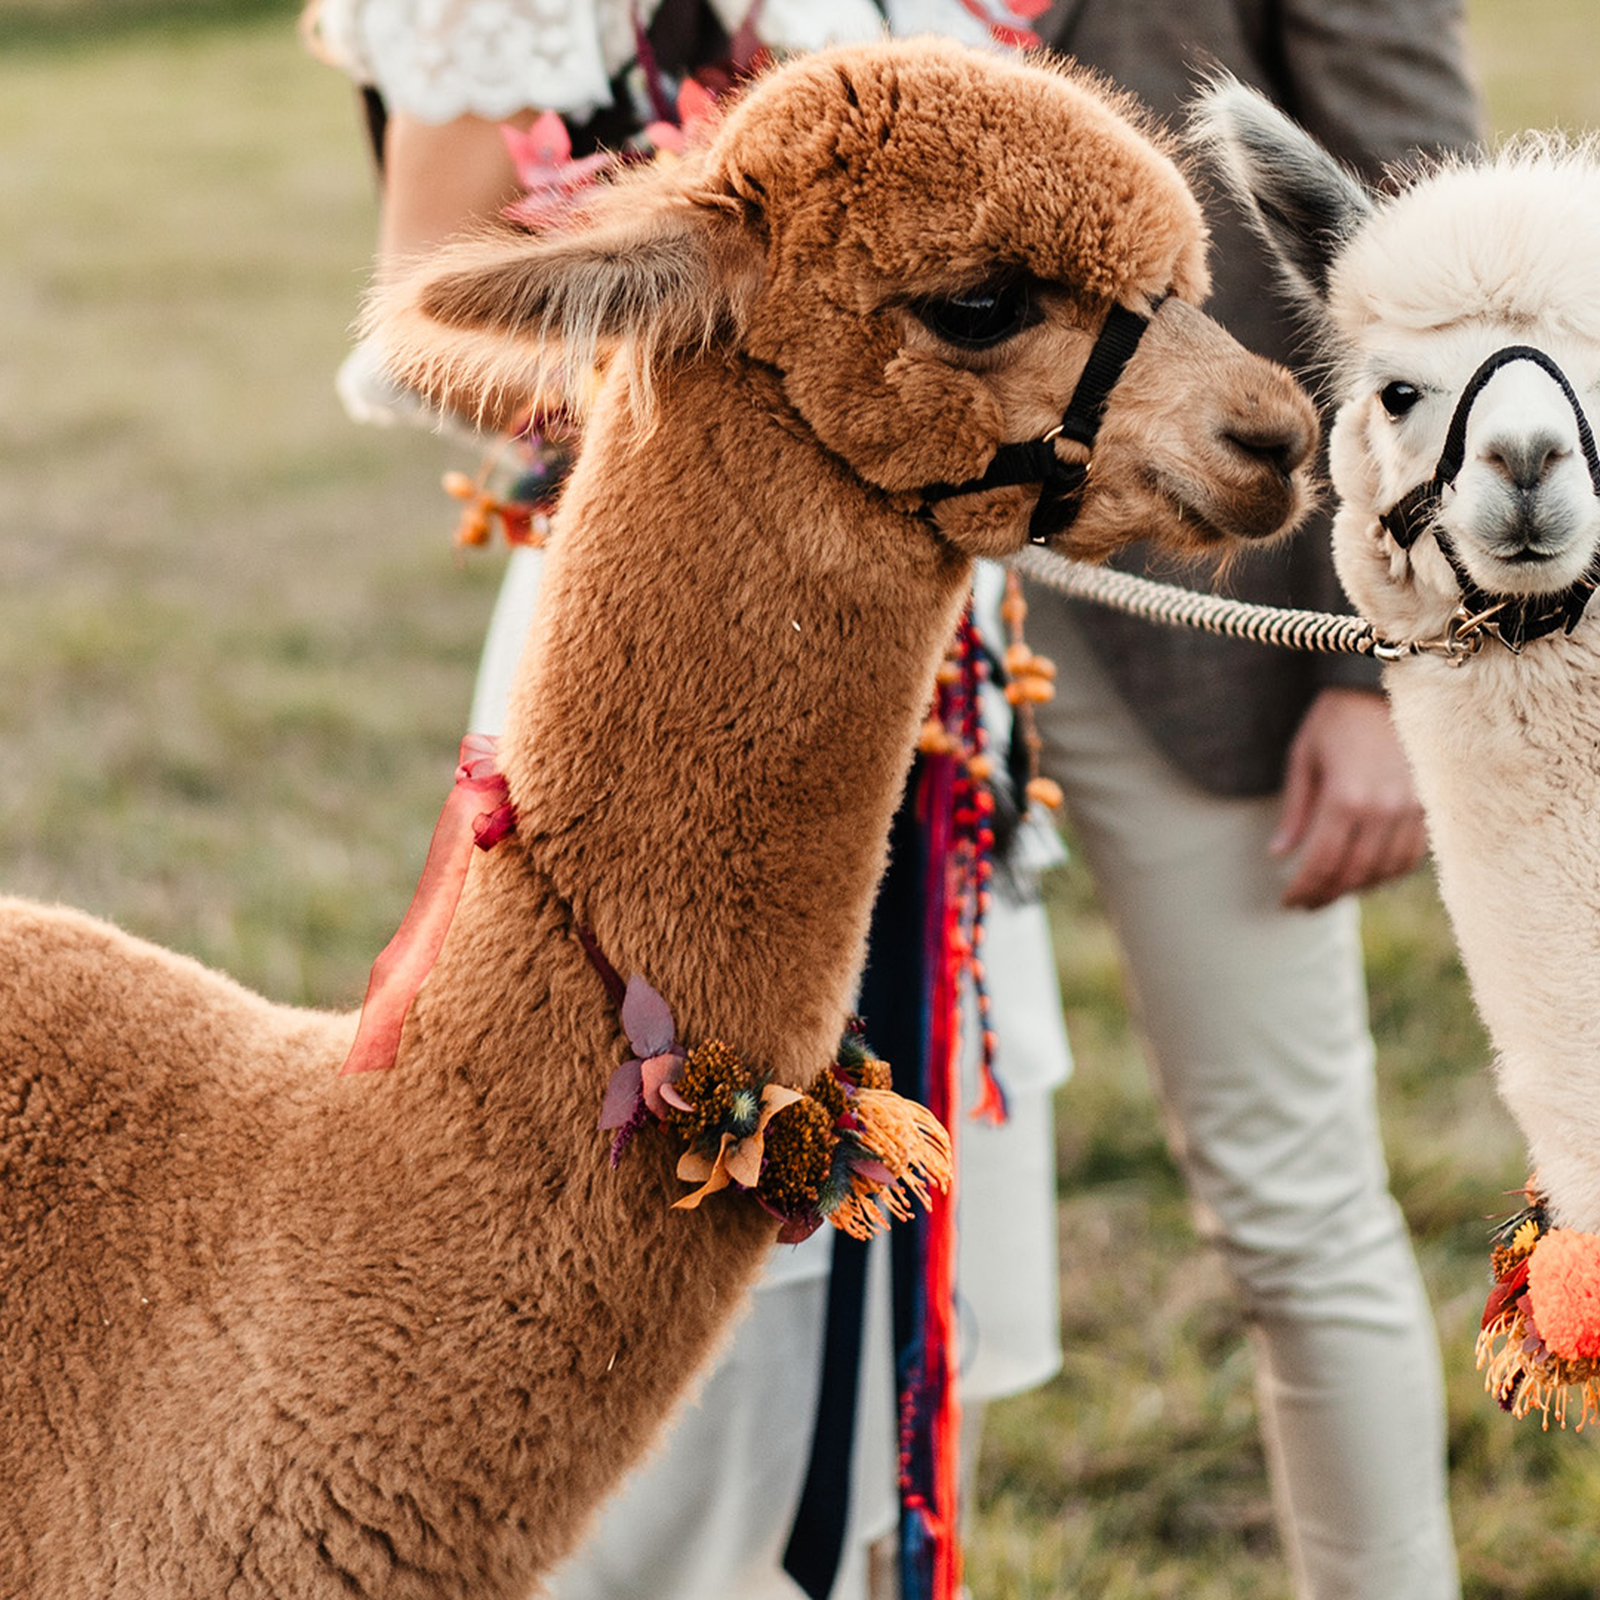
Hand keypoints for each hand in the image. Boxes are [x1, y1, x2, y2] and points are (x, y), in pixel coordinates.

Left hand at [1271, 687, 1426, 909]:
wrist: (1388, 686)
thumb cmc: (1336, 718)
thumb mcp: (1303, 758)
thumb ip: (1295, 810)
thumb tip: (1279, 854)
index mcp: (1345, 798)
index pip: (1321, 863)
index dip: (1303, 890)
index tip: (1287, 903)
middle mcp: (1382, 810)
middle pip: (1353, 874)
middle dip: (1326, 895)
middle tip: (1306, 905)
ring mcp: (1412, 810)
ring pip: (1385, 871)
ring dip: (1357, 889)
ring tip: (1333, 892)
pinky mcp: (1430, 807)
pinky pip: (1411, 856)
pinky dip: (1387, 873)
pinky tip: (1366, 874)